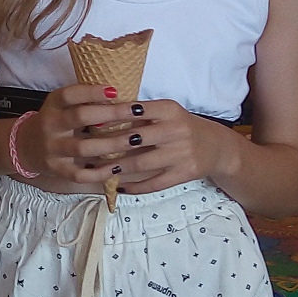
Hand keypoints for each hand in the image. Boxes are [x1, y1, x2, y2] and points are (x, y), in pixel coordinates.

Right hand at [18, 84, 156, 189]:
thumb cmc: (56, 122)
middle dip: (111, 114)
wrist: (26, 147)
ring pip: (83, 148)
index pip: (70, 95)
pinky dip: (100, 172)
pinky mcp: (56, 170)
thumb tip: (121, 96)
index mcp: (53, 105)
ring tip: (135, 140)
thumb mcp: (62, 106)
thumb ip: (84, 101)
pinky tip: (118, 167)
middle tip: (137, 112)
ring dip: (112, 144)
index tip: (115, 90)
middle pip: (80, 117)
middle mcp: (50, 125)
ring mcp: (52, 149)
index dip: (91, 91)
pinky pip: (79, 174)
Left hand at [92, 99, 244, 194]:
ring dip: (115, 168)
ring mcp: (180, 153)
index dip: (110, 117)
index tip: (89, 123)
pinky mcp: (183, 173)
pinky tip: (118, 187)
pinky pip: (154, 183)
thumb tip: (99, 117)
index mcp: (168, 109)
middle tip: (83, 151)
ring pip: (140, 163)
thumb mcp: (165, 113)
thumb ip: (139, 113)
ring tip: (94, 171)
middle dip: (105, 147)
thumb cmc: (180, 126)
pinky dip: (134, 187)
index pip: (134, 110)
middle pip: (133, 139)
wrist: (215, 146)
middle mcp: (175, 130)